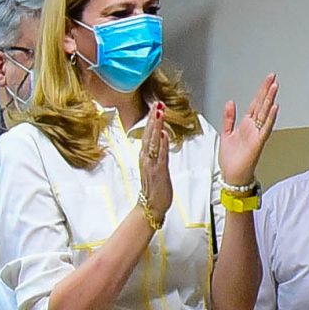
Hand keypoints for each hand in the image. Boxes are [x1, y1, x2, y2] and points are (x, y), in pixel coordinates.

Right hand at [137, 101, 174, 223]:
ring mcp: (150, 164)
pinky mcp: (157, 171)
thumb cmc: (155, 188)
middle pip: (148, 134)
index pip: (148, 134)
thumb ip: (159, 151)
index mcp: (145, 156)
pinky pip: (159, 155)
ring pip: (152, 141)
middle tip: (157, 103)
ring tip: (159, 113)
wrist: (152, 206)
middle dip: (153, 118)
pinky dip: (160, 144)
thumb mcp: (156, 166)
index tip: (155, 107)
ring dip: (156, 126)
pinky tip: (162, 134)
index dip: (152, 120)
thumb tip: (162, 136)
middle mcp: (146, 158)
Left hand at [218, 75, 279, 189]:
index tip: (267, 80)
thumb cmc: (231, 159)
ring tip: (275, 87)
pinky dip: (270, 117)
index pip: (255, 103)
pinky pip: (265, 128)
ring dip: (270, 100)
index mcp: (245, 124)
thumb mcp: (226, 133)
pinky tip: (274, 108)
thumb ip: (229, 118)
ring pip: (265, 113)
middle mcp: (253, 127)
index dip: (261, 91)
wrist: (233, 175)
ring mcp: (257, 134)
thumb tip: (230, 102)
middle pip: (262, 105)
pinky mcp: (258, 142)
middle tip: (273, 77)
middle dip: (267, 90)